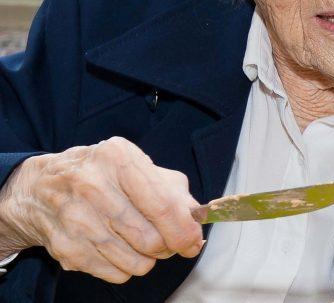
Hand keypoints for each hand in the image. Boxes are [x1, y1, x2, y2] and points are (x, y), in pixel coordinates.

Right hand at [0, 137, 203, 282]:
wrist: (40, 188)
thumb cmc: (100, 175)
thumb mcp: (136, 166)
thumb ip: (172, 190)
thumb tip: (196, 221)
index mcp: (117, 158)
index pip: (161, 205)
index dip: (183, 230)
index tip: (193, 241)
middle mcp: (92, 186)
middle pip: (149, 238)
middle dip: (168, 246)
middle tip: (167, 242)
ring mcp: (75, 218)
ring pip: (135, 261)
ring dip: (148, 259)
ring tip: (142, 243)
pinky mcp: (65, 247)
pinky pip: (115, 273)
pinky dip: (126, 267)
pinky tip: (119, 249)